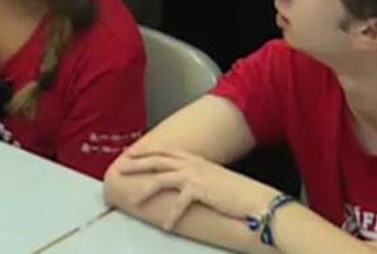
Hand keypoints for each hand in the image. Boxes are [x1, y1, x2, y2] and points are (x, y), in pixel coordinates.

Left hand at [113, 148, 280, 231]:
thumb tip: (184, 181)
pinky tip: (165, 226)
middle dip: (137, 164)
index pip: (164, 151)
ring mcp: (194, 176)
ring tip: (133, 202)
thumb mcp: (213, 176)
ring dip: (145, 191)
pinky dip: (171, 216)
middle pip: (157, 161)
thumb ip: (197, 174)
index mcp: (195, 159)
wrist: (255, 199)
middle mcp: (192, 164)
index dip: (146, 151)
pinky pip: (178, 204)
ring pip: (161, 179)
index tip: (131, 152)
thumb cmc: (236, 191)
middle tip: (121, 169)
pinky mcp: (199, 190)